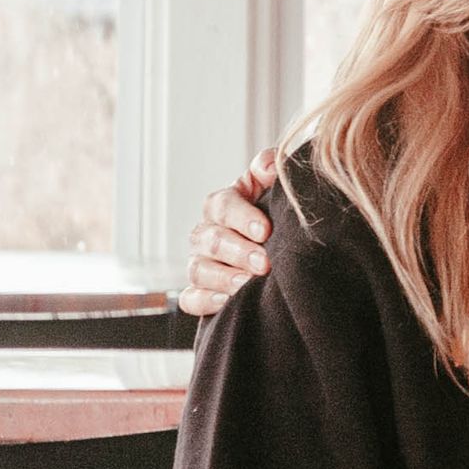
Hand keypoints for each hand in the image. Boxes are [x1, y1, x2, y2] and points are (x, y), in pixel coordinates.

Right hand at [178, 148, 280, 315]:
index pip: (222, 205)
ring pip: (199, 270)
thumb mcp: (273, 187)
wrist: (278, 247)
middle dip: (239, 252)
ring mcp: (200, 263)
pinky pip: (190, 299)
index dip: (242, 217)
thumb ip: (270, 168)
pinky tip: (226, 302)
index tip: (266, 230)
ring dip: (224, 278)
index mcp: (223, 204)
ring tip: (248, 284)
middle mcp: (207, 233)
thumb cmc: (274, 213)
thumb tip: (270, 167)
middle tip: (265, 263)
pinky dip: (205, 301)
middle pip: (212, 240)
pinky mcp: (199, 291)